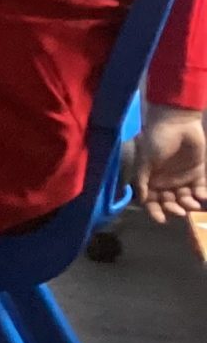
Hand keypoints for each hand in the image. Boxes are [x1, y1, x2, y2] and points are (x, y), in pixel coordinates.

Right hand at [130, 107, 206, 223]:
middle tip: (179, 211)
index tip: (161, 219)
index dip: (155, 210)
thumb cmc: (156, 140)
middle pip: (169, 201)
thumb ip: (143, 180)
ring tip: (192, 204)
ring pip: (185, 198)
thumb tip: (141, 200)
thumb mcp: (144, 160)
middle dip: (173, 208)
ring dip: (188, 204)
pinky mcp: (197, 173)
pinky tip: (201, 197)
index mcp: (151, 180)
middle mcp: (166, 182)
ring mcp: (182, 178)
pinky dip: (201, 195)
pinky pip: (200, 189)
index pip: (152, 200)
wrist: (177, 123)